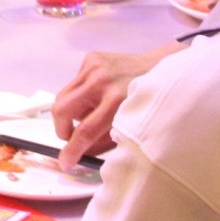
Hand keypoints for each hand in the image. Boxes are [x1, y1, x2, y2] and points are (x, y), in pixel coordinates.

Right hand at [50, 42, 180, 168]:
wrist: (158, 68)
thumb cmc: (145, 102)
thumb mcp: (127, 127)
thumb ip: (102, 142)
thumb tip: (79, 154)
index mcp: (116, 101)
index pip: (85, 131)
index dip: (72, 149)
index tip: (65, 162)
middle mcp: (101, 81)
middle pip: (63, 109)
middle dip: (61, 128)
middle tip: (69, 136)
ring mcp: (93, 67)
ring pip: (62, 97)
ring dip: (70, 112)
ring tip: (88, 114)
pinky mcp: (90, 58)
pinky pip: (73, 85)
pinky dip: (79, 96)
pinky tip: (96, 95)